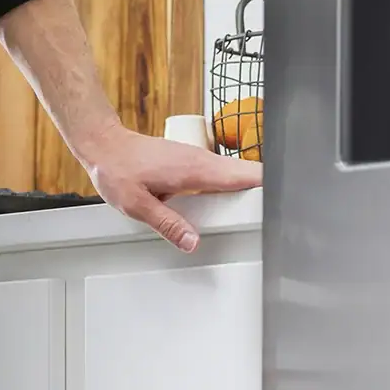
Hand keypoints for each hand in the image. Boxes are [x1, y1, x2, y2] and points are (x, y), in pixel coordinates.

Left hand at [78, 122, 261, 253]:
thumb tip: (192, 242)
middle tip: (276, 214)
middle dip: (266, 190)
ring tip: (261, 212)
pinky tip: (233, 203)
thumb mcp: (138, 206)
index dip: (270, 186)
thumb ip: (168, 225)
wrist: (106, 147)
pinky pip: (222, 174)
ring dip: (251, 188)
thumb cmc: (118, 170)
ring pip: (237, 173)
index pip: (246, 175)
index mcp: (196, 170)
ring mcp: (199, 159)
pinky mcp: (193, 162)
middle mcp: (203, 160)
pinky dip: (233, 186)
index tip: (283, 202)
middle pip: (249, 174)